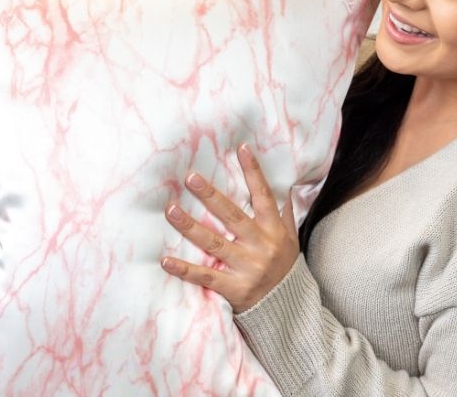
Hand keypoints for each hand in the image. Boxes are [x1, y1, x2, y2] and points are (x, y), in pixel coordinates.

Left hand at [160, 143, 299, 313]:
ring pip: (215, 243)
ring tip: (171, 210)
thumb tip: (286, 184)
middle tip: (190, 177)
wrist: (288, 309)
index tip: (241, 148)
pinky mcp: (233, 288)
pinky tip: (165, 260)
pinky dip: (185, 270)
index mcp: (273, 230)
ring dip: (191, 226)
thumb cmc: (284, 267)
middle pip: (232, 216)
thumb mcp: (291, 238)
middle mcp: (260, 246)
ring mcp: (247, 268)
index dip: (253, 172)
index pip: (263, 195)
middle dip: (211, 196)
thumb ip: (283, 213)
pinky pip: (206, 277)